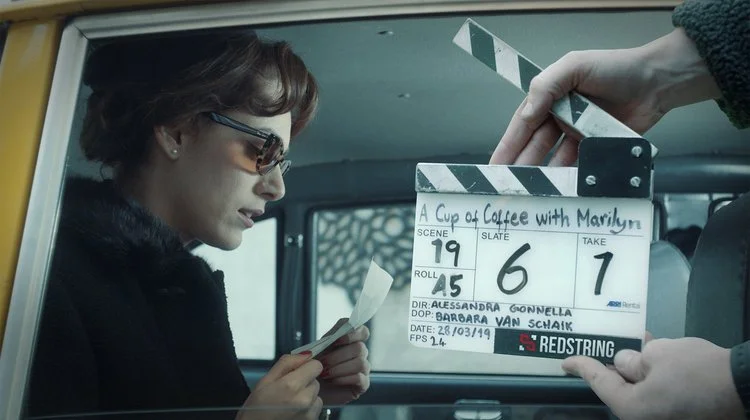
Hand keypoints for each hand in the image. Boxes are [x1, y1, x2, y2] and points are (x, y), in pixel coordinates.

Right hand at [237, 353, 322, 419]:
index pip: (316, 366)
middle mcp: (304, 400)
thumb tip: (305, 354)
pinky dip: (308, 409)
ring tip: (290, 403)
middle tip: (287, 391)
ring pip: (317, 395)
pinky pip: (316, 409)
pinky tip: (293, 412)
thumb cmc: (255, 410)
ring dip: (307, 396)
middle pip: (315, 380)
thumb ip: (287, 363)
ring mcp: (310, 413)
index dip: (306, 367)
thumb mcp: (265, 381)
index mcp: (291, 385)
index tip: (297, 372)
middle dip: (304, 382)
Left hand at [316, 318, 370, 404]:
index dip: (353, 333)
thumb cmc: (316, 365)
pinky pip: (360, 378)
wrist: (311, 386)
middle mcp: (361, 353)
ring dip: (339, 368)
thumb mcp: (319, 347)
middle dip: (337, 356)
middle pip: (359, 348)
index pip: (363, 331)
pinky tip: (332, 380)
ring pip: (360, 363)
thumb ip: (330, 337)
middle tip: (321, 363)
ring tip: (324, 373)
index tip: (336, 340)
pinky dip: (344, 379)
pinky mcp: (363, 384)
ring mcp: (364, 369)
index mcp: (352, 341)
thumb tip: (339, 332)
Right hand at [490, 28, 719, 165]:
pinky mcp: (599, 147)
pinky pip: (581, 166)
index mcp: (550, 98)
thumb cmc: (615, 67)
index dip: (508, 145)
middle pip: (535, 146)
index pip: (522, 125)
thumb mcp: (574, 66)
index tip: (494, 165)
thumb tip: (525, 114)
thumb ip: (546, 86)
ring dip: (544, 175)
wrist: (659, 81)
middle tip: (508, 186)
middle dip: (520, 166)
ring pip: (555, 159)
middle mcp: (561, 118)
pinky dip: (571, 177)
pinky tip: (561, 188)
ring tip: (532, 192)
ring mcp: (580, 135)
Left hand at [562, 336, 744, 419]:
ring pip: (641, 388)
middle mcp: (646, 419)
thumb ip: (634, 359)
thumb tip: (624, 363)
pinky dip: (654, 372)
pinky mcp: (683, 413)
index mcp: (633, 409)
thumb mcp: (659, 355)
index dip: (582, 367)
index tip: (564, 363)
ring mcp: (666, 418)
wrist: (746, 386)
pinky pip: (659, 391)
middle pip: (620, 389)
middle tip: (600, 347)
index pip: (599, 384)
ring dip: (637, 366)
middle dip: (613, 367)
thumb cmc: (697, 371)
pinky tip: (655, 351)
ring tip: (633, 342)